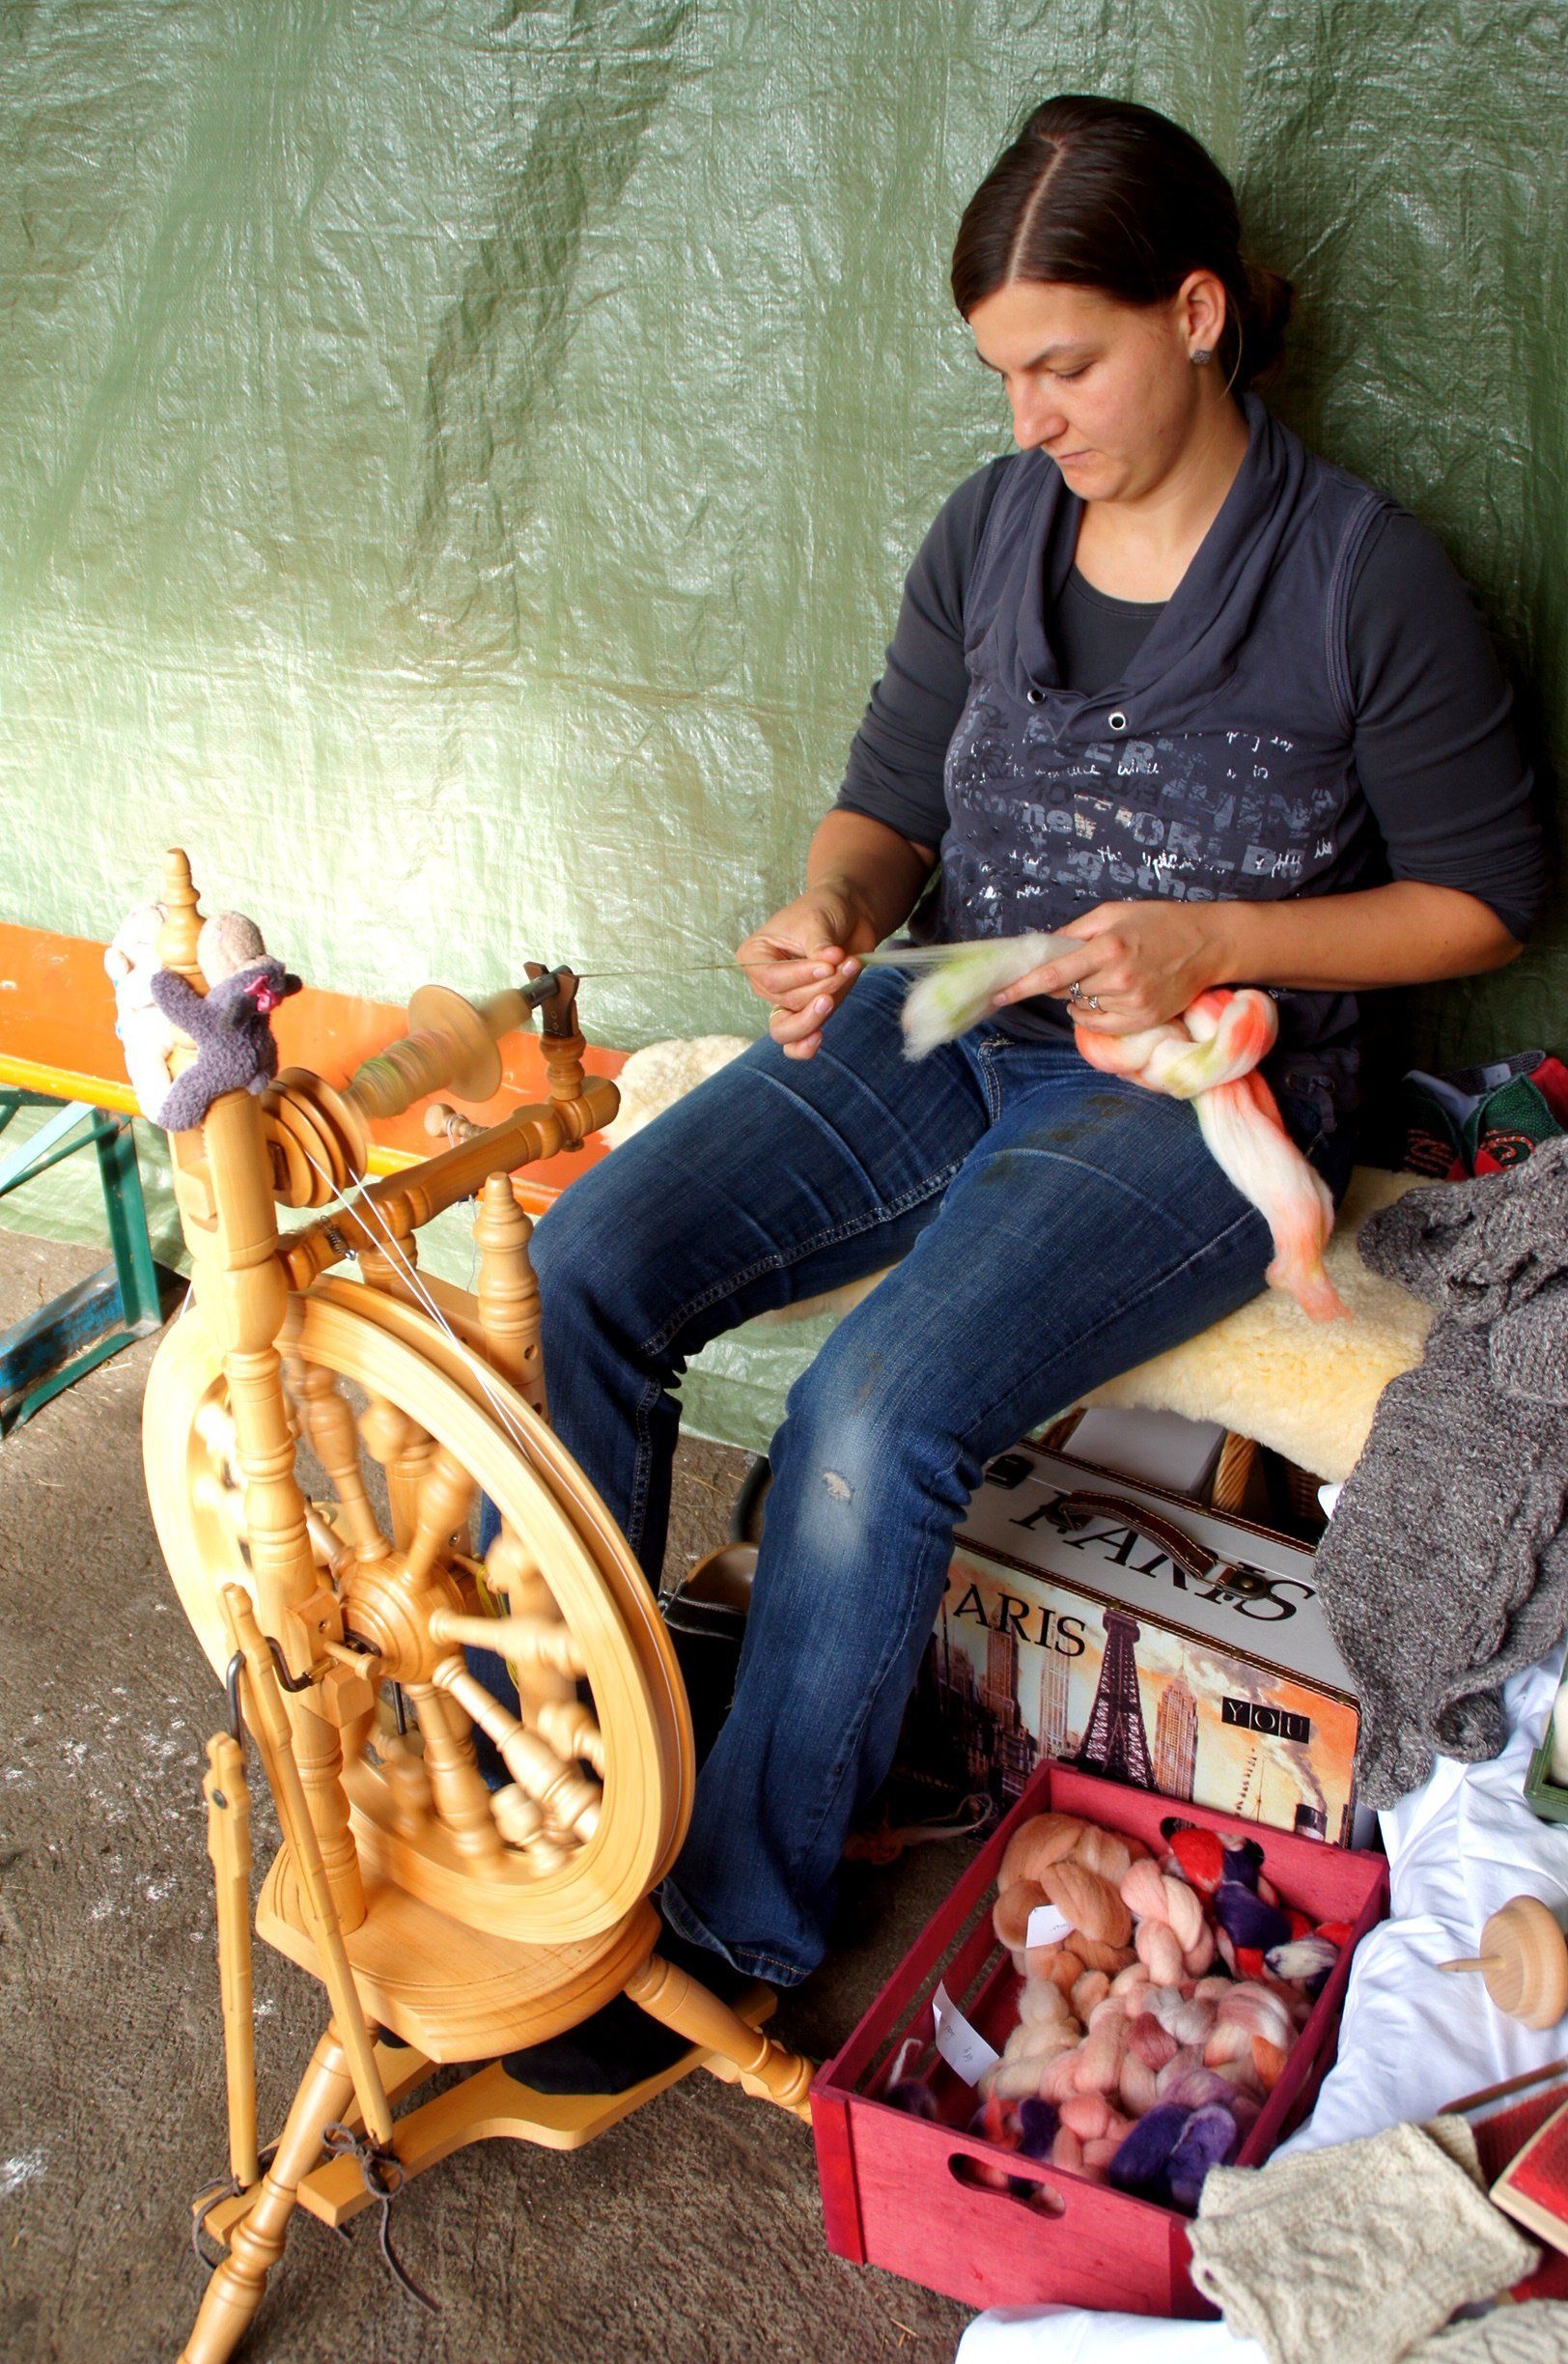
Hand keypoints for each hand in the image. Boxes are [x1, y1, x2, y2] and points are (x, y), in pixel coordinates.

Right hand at [737, 884, 879, 1060]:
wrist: (850, 914)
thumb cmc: (824, 909)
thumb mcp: (816, 921)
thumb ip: (818, 947)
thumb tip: (828, 964)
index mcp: (754, 957)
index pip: (773, 979)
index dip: (802, 976)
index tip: (829, 963)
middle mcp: (765, 983)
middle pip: (786, 1002)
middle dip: (820, 988)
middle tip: (842, 966)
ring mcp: (786, 1000)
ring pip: (791, 1025)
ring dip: (821, 1008)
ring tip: (842, 981)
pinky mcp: (807, 1011)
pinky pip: (797, 1041)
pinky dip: (804, 1046)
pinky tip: (817, 1039)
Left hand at [990, 901, 1230, 1033]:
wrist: (1208, 944)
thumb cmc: (1158, 922)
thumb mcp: (1114, 913)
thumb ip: (1075, 931)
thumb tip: (1043, 947)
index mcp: (1108, 947)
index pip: (1053, 973)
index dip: (1021, 986)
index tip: (997, 995)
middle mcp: (1118, 979)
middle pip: (1064, 992)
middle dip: (1060, 982)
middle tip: (1083, 964)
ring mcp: (1132, 1004)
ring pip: (1080, 1009)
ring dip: (1080, 997)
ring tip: (1107, 977)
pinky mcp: (1143, 1021)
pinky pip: (1099, 1025)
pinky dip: (1093, 1014)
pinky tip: (1109, 996)